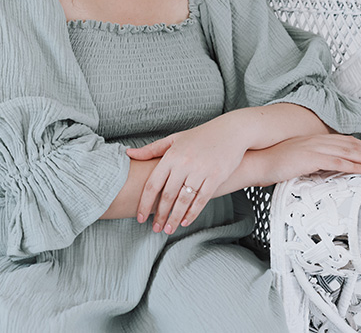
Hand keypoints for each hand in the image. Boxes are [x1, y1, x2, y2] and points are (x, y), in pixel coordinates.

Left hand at [126, 118, 247, 233]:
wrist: (231, 131)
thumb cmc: (200, 136)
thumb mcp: (174, 139)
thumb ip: (152, 149)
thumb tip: (129, 154)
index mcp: (171, 155)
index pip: (152, 183)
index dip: (144, 203)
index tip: (140, 217)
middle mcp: (184, 163)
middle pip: (167, 195)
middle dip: (160, 215)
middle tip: (155, 229)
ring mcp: (200, 170)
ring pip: (183, 200)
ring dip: (174, 218)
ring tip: (168, 229)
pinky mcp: (216, 177)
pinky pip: (201, 199)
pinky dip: (192, 213)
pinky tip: (185, 222)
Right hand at [255, 134, 360, 184]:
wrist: (258, 161)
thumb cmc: (272, 162)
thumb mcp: (297, 159)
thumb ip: (312, 161)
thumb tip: (324, 169)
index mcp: (314, 140)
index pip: (344, 141)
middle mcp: (317, 141)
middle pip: (351, 145)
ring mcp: (315, 148)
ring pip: (348, 152)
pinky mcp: (311, 158)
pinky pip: (338, 162)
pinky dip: (353, 166)